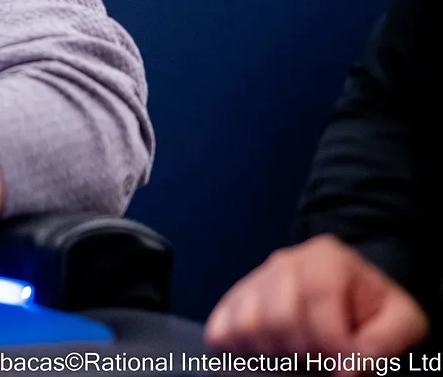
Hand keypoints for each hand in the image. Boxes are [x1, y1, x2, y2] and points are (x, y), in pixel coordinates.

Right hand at [207, 235, 428, 356]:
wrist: (351, 294)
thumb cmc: (374, 309)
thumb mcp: (402, 320)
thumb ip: (385, 341)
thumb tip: (348, 369)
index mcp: (327, 259)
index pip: (315, 297)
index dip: (331, 342)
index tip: (346, 366)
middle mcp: (285, 261)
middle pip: (277, 313)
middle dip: (301, 350)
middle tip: (321, 363)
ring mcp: (256, 277)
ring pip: (246, 321)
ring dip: (271, 351)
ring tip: (297, 358)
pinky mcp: (237, 296)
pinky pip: (222, 322)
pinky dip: (236, 344)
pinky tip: (263, 353)